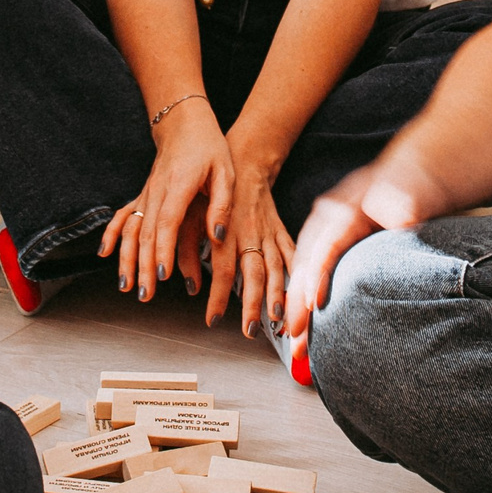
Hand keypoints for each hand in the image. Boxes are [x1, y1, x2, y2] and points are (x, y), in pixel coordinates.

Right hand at [98, 98, 231, 302]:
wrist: (185, 124)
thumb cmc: (209, 148)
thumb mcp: (226, 172)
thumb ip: (222, 205)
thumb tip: (216, 235)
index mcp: (180, 185)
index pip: (167, 221)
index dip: (162, 249)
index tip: (161, 274)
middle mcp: (157, 191)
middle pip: (146, 233)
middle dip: (143, 266)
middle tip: (145, 294)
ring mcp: (146, 193)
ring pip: (131, 229)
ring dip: (126, 259)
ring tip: (127, 285)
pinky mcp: (143, 195)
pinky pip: (123, 216)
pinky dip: (111, 235)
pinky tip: (104, 254)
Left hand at [203, 156, 293, 333]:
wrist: (243, 162)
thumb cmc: (212, 193)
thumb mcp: (190, 218)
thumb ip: (188, 251)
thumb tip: (188, 285)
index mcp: (225, 232)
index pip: (222, 271)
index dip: (219, 297)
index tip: (213, 319)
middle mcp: (249, 235)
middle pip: (254, 274)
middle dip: (253, 305)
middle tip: (249, 330)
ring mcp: (268, 233)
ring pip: (276, 268)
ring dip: (277, 296)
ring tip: (278, 321)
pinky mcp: (281, 231)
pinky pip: (292, 255)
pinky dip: (298, 276)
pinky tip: (304, 295)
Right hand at [283, 145, 458, 340]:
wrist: (412, 180)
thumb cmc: (414, 189)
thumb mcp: (412, 193)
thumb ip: (403, 204)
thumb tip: (402, 216)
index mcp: (346, 208)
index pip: (326, 245)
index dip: (317, 276)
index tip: (312, 307)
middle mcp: (327, 218)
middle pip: (305, 262)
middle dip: (297, 301)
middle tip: (296, 337)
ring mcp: (323, 229)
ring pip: (301, 270)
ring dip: (296, 305)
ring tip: (296, 341)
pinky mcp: (326, 241)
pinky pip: (309, 270)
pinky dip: (303, 297)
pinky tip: (305, 324)